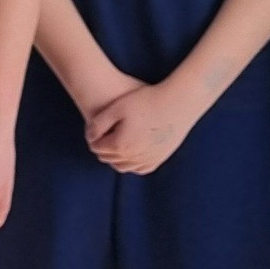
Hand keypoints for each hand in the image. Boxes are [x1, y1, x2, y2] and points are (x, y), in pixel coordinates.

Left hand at [84, 79, 207, 174]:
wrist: (179, 102)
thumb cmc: (147, 100)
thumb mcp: (117, 107)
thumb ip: (98, 124)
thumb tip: (90, 138)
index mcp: (120, 145)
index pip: (97, 148)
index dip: (93, 137)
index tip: (95, 128)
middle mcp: (133, 157)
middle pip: (109, 158)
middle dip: (103, 148)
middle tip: (102, 135)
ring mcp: (148, 160)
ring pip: (124, 166)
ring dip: (116, 156)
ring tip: (115, 141)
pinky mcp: (160, 159)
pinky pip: (140, 167)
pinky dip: (132, 162)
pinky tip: (130, 150)